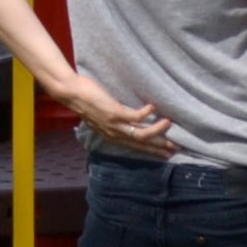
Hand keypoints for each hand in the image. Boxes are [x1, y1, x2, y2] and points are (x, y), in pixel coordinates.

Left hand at [60, 76, 178, 155]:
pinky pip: (135, 116)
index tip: (166, 154)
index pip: (136, 147)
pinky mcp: (114, 112)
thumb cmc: (86, 101)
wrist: (71, 93)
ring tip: (169, 123)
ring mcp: (114, 124)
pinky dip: (146, 113)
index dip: (152, 151)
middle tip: (175, 147)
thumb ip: (114, 122)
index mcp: (112, 136)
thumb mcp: (101, 117)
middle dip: (159, 146)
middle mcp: (114, 134)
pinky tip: (153, 107)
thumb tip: (127, 120)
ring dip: (156, 130)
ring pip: (141, 134)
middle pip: (141, 144)